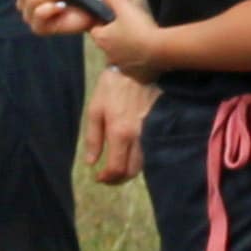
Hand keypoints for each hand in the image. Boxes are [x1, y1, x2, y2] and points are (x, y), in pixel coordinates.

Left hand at [79, 68, 145, 183]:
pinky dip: (139, 161)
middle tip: (107, 177)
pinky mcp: (158, 130)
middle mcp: (138, 139)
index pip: (116, 168)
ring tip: (117, 168)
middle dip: (118, 179)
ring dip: (128, 172)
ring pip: (143, 165)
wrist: (137, 71)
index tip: (98, 177)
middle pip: (131, 172)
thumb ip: (93, 137)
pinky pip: (150, 153)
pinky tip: (130, 156)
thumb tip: (92, 161)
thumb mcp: (95, 109)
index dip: (107, 178)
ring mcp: (151, 135)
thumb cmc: (112, 88)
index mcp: (120, 134)